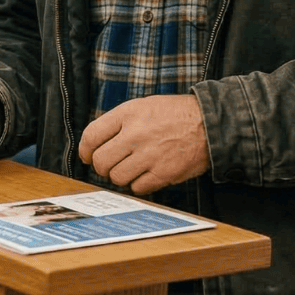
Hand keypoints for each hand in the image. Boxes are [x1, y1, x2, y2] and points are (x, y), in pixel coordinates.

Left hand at [77, 94, 209, 194]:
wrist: (210, 123)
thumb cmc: (175, 115)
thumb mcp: (143, 106)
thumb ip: (118, 122)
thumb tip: (94, 145)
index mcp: (129, 114)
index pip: (91, 136)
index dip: (84, 150)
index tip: (87, 156)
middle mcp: (137, 134)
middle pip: (101, 161)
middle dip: (102, 167)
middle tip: (110, 165)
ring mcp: (150, 155)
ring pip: (117, 177)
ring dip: (120, 176)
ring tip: (131, 169)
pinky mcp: (164, 173)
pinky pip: (138, 188)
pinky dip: (139, 185)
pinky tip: (146, 175)